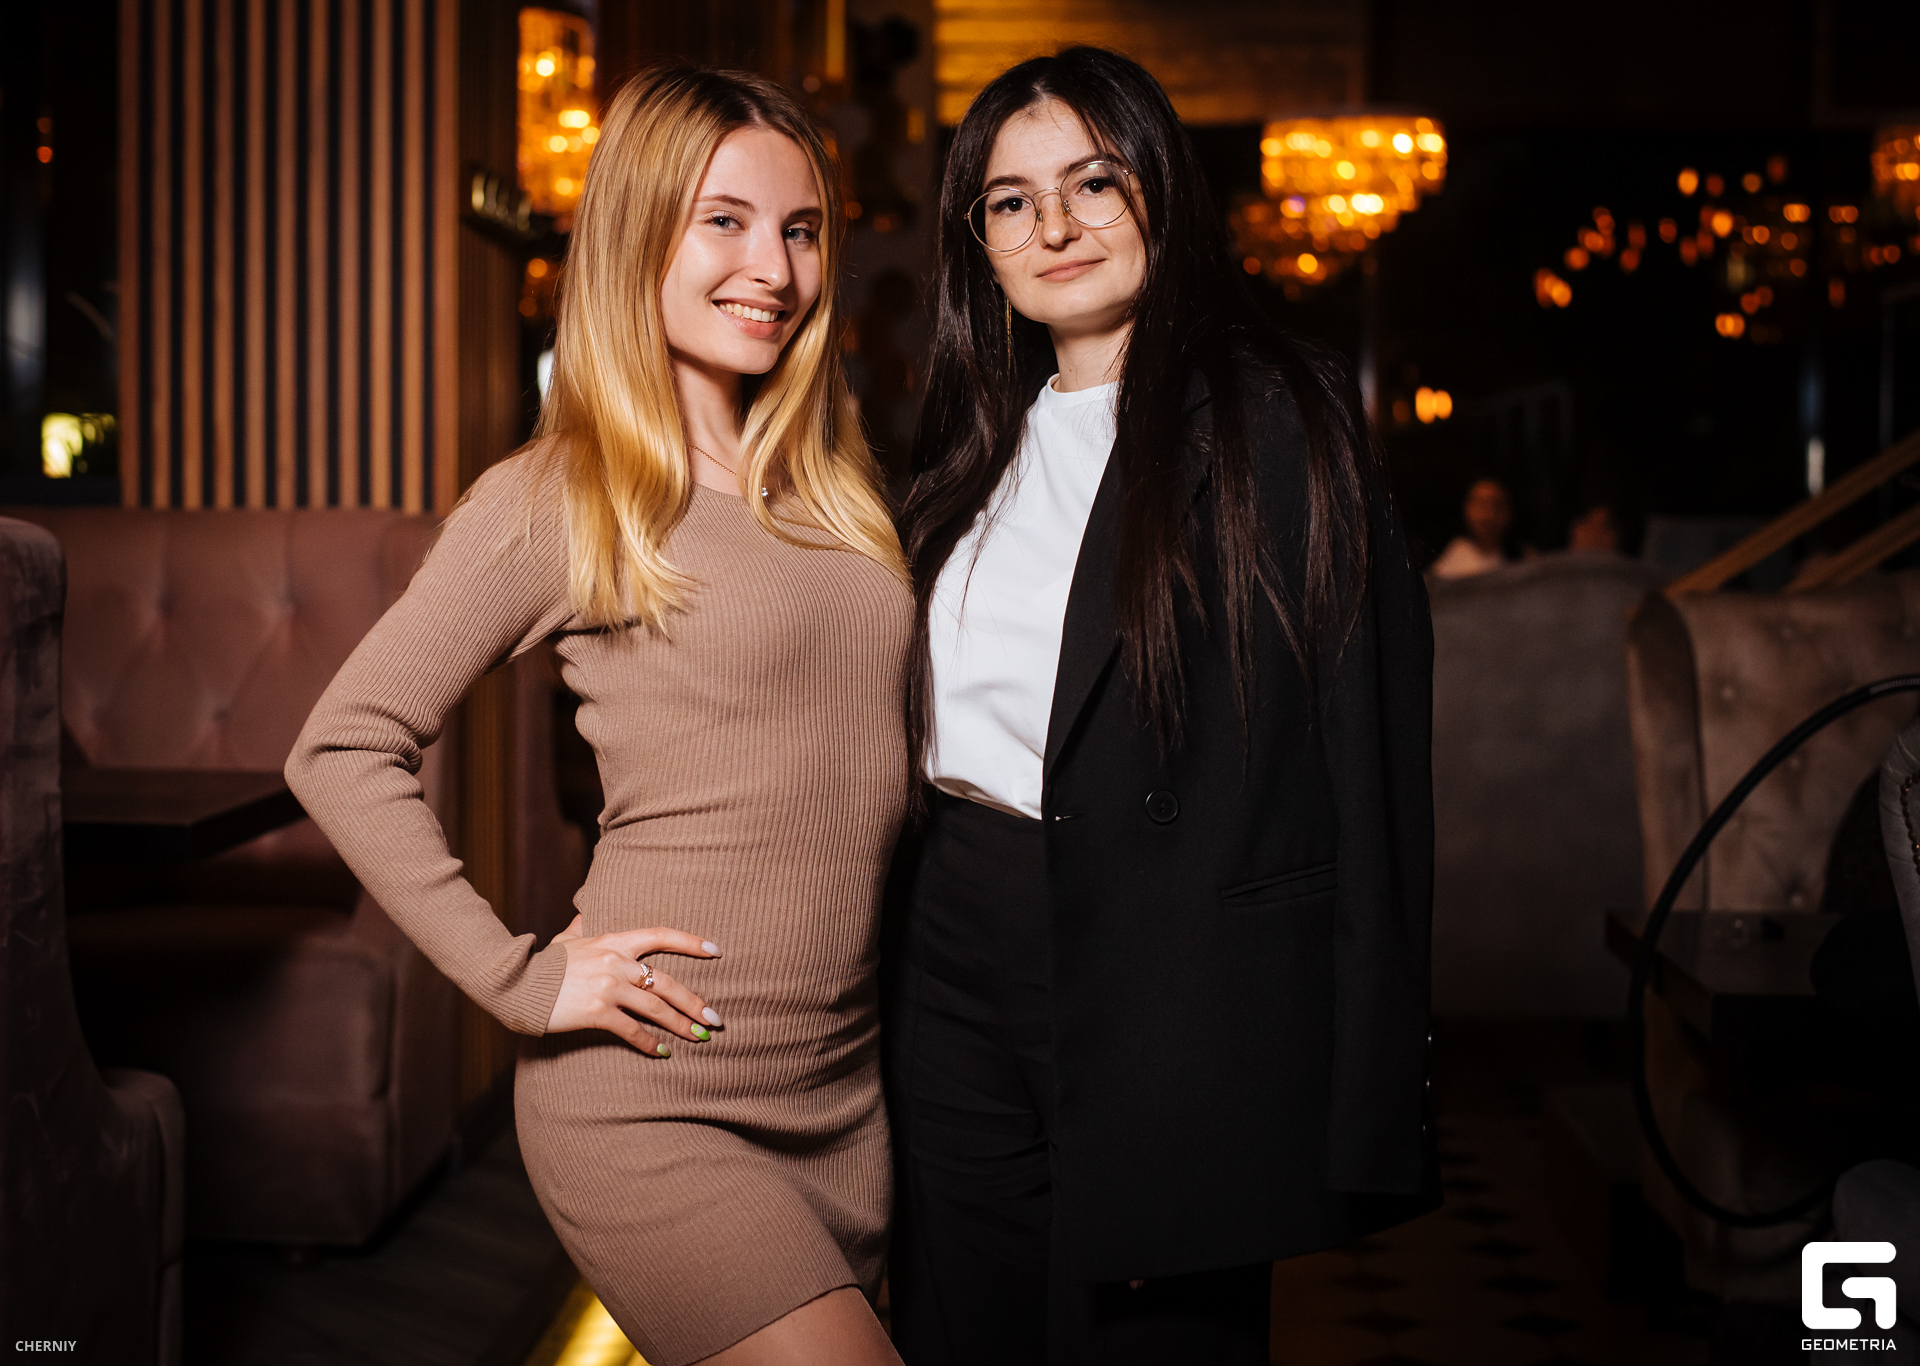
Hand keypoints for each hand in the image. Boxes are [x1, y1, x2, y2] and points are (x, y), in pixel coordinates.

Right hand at [546, 914, 722, 1055]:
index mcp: (614, 940)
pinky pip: (632, 1031)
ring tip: (699, 1037)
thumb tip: (585, 909)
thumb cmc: (544, 963)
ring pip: (656, 1009)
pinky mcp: (597, 1012)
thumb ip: (583, 925)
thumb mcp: (568, 938)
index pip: (661, 935)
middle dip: (695, 1002)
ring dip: (681, 1025)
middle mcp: (616, 962)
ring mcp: (608, 987)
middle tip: (715, 1019)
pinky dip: (650, 1044)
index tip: (717, 951)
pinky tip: (663, 1052)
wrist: (518, 984)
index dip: (691, 942)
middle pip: (667, 982)